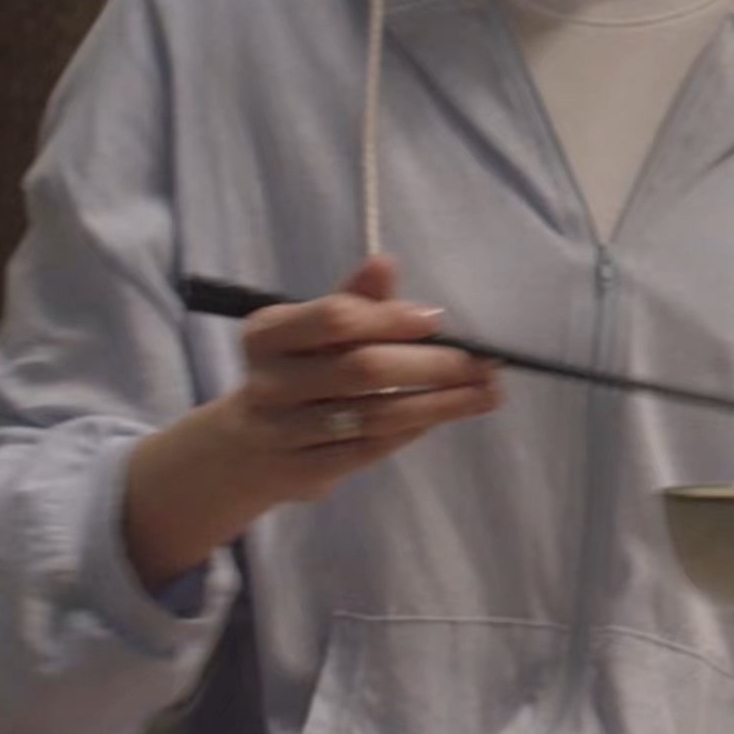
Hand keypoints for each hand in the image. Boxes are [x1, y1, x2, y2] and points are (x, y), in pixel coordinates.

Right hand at [123, 254, 500, 590]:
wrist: (246, 448)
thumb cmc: (296, 372)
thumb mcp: (312, 332)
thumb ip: (353, 300)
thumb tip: (385, 263)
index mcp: (268, 334)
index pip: (335, 319)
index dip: (390, 318)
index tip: (439, 319)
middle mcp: (269, 382)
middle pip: (362, 369)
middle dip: (432, 365)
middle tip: (485, 363)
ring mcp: (283, 431)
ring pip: (375, 415)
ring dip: (440, 403)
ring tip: (487, 392)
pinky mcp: (303, 470)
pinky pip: (371, 448)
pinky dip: (415, 429)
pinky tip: (448, 414)